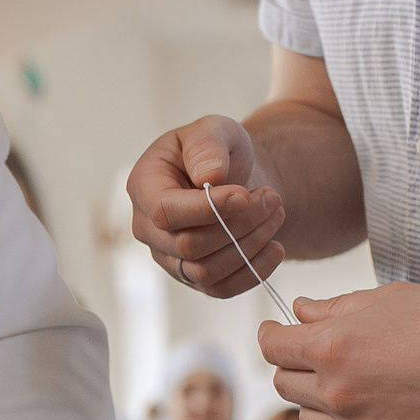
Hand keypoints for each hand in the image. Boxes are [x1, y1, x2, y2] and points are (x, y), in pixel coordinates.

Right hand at [126, 116, 288, 298]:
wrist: (231, 177)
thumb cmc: (216, 151)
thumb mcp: (214, 130)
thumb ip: (207, 145)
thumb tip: (210, 177)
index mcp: (144, 187)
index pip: (166, 212)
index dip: (208, 209)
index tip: (246, 195)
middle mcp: (148, 229)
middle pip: (189, 246)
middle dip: (239, 224)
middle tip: (272, 199)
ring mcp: (169, 257)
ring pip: (206, 271)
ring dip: (250, 246)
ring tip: (275, 214)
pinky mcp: (193, 277)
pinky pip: (220, 289)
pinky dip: (254, 272)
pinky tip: (275, 247)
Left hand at [261, 283, 419, 419]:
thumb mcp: (388, 300)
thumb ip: (333, 308)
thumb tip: (299, 311)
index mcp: (331, 348)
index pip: (272, 347)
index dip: (272, 336)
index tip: (277, 333)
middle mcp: (336, 392)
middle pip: (284, 384)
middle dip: (294, 367)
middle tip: (316, 358)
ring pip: (307, 419)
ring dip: (316, 402)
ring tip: (349, 386)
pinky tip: (354, 419)